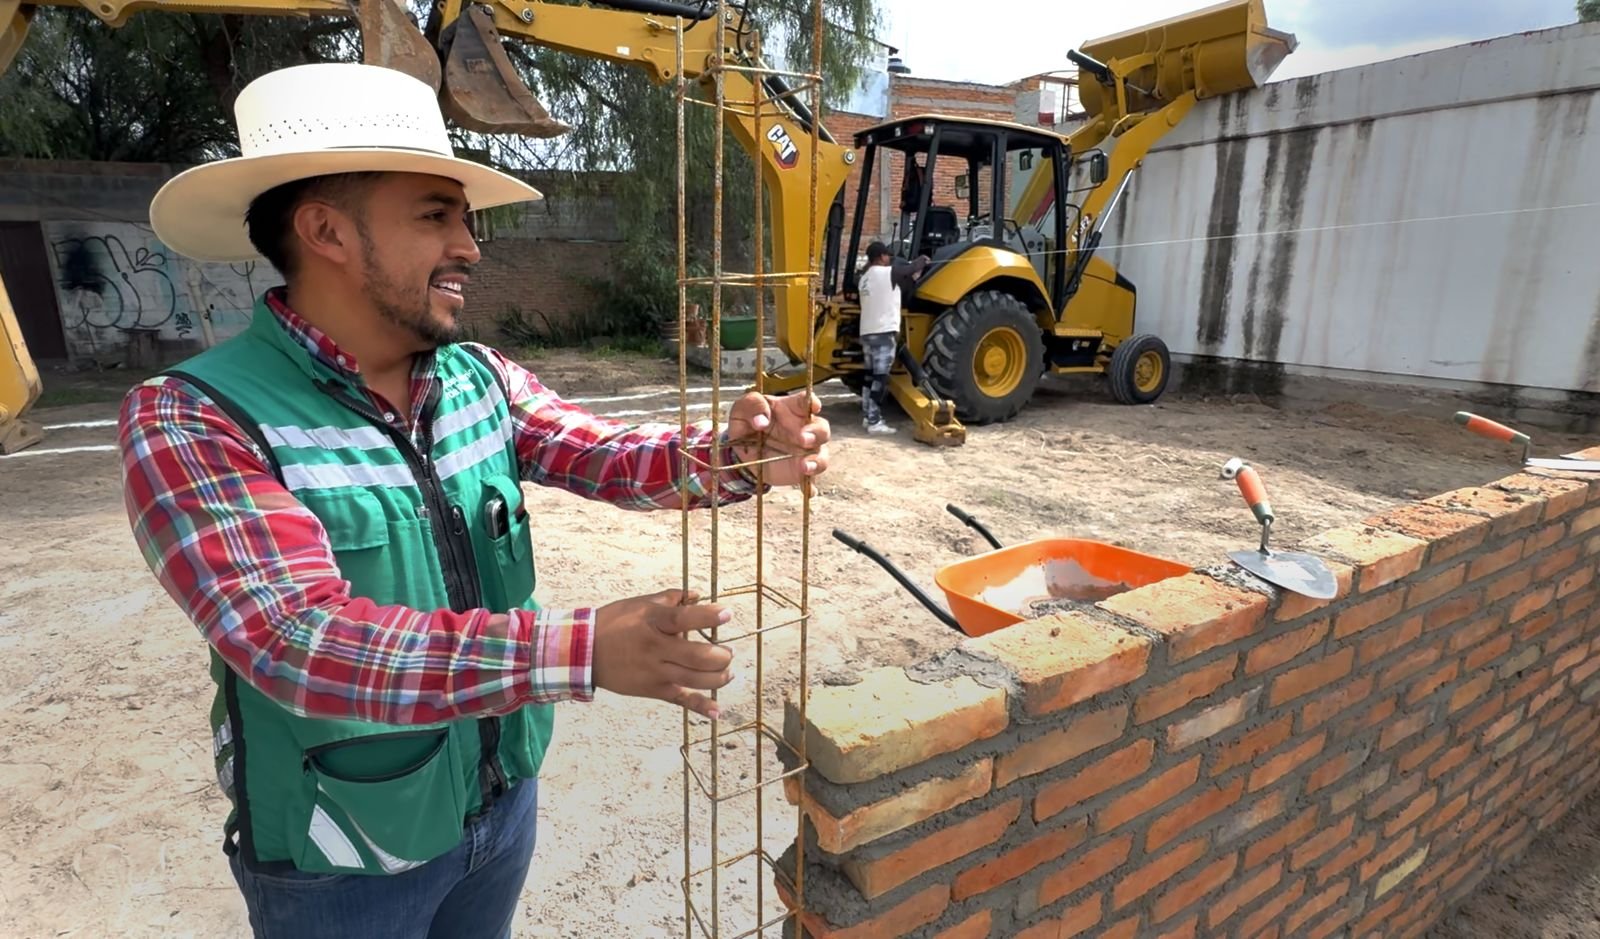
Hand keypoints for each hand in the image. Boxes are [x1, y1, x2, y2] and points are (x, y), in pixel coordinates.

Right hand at [592, 589, 733, 719]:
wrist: (583, 652)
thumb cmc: (614, 624)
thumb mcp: (640, 604)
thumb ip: (672, 598)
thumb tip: (698, 594)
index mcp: (652, 622)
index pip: (684, 618)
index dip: (708, 617)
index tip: (728, 615)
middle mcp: (655, 648)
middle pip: (696, 656)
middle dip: (720, 656)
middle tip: (728, 652)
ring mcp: (654, 672)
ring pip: (694, 679)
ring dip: (718, 678)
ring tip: (727, 672)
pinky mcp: (652, 690)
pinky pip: (679, 700)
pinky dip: (700, 707)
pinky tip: (716, 712)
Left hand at [727, 391, 831, 487]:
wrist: (742, 450)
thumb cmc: (747, 423)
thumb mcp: (742, 409)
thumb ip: (752, 406)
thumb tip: (761, 420)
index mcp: (791, 408)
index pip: (807, 401)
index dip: (812, 402)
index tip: (813, 405)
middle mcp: (804, 429)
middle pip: (822, 429)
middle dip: (816, 434)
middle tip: (803, 439)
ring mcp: (805, 451)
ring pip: (822, 455)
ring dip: (817, 461)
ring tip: (805, 467)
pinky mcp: (800, 471)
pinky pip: (810, 480)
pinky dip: (810, 486)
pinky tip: (808, 491)